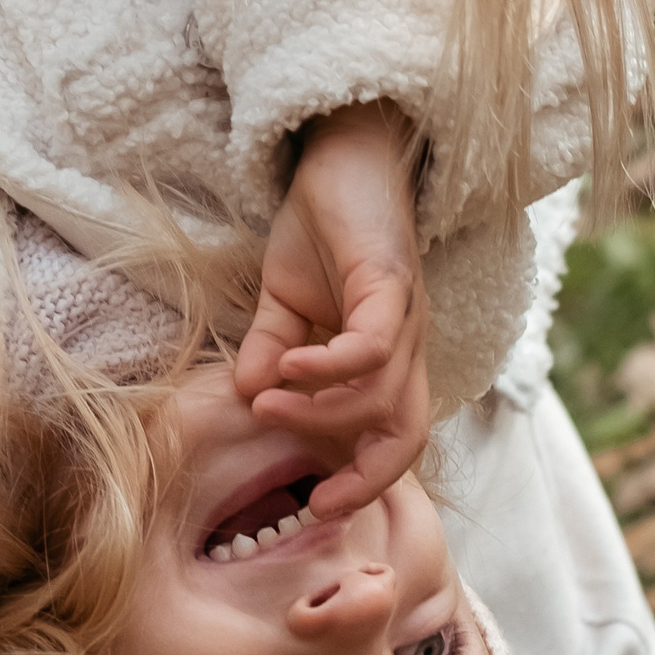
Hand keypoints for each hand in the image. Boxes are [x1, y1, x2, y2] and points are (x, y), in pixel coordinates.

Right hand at [233, 102, 429, 519]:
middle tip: (316, 498)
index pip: (393, 435)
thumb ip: (270, 351)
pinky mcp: (391, 281)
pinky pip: (373, 346)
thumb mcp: (283, 301)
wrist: (343, 148)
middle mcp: (407, 343)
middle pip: (408, 433)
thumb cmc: (322, 224)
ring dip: (321, 413)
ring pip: (383, 397)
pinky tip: (288, 367)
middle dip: (368, 476)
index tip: (316, 505)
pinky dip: (331, 368)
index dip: (365, 478)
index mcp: (387, 356)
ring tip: (266, 404)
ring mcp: (405, 314)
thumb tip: (245, 399)